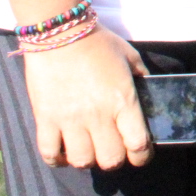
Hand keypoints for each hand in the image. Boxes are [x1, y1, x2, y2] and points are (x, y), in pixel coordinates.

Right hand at [24, 26, 151, 169]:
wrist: (60, 33)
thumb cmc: (98, 42)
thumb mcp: (130, 57)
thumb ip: (141, 78)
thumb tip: (149, 93)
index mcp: (123, 101)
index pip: (138, 145)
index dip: (142, 156)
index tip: (141, 155)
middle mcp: (98, 116)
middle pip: (110, 160)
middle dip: (115, 160)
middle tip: (112, 150)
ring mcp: (70, 120)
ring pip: (81, 162)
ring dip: (87, 160)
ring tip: (88, 149)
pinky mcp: (45, 119)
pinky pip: (50, 154)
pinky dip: (57, 159)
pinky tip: (63, 151)